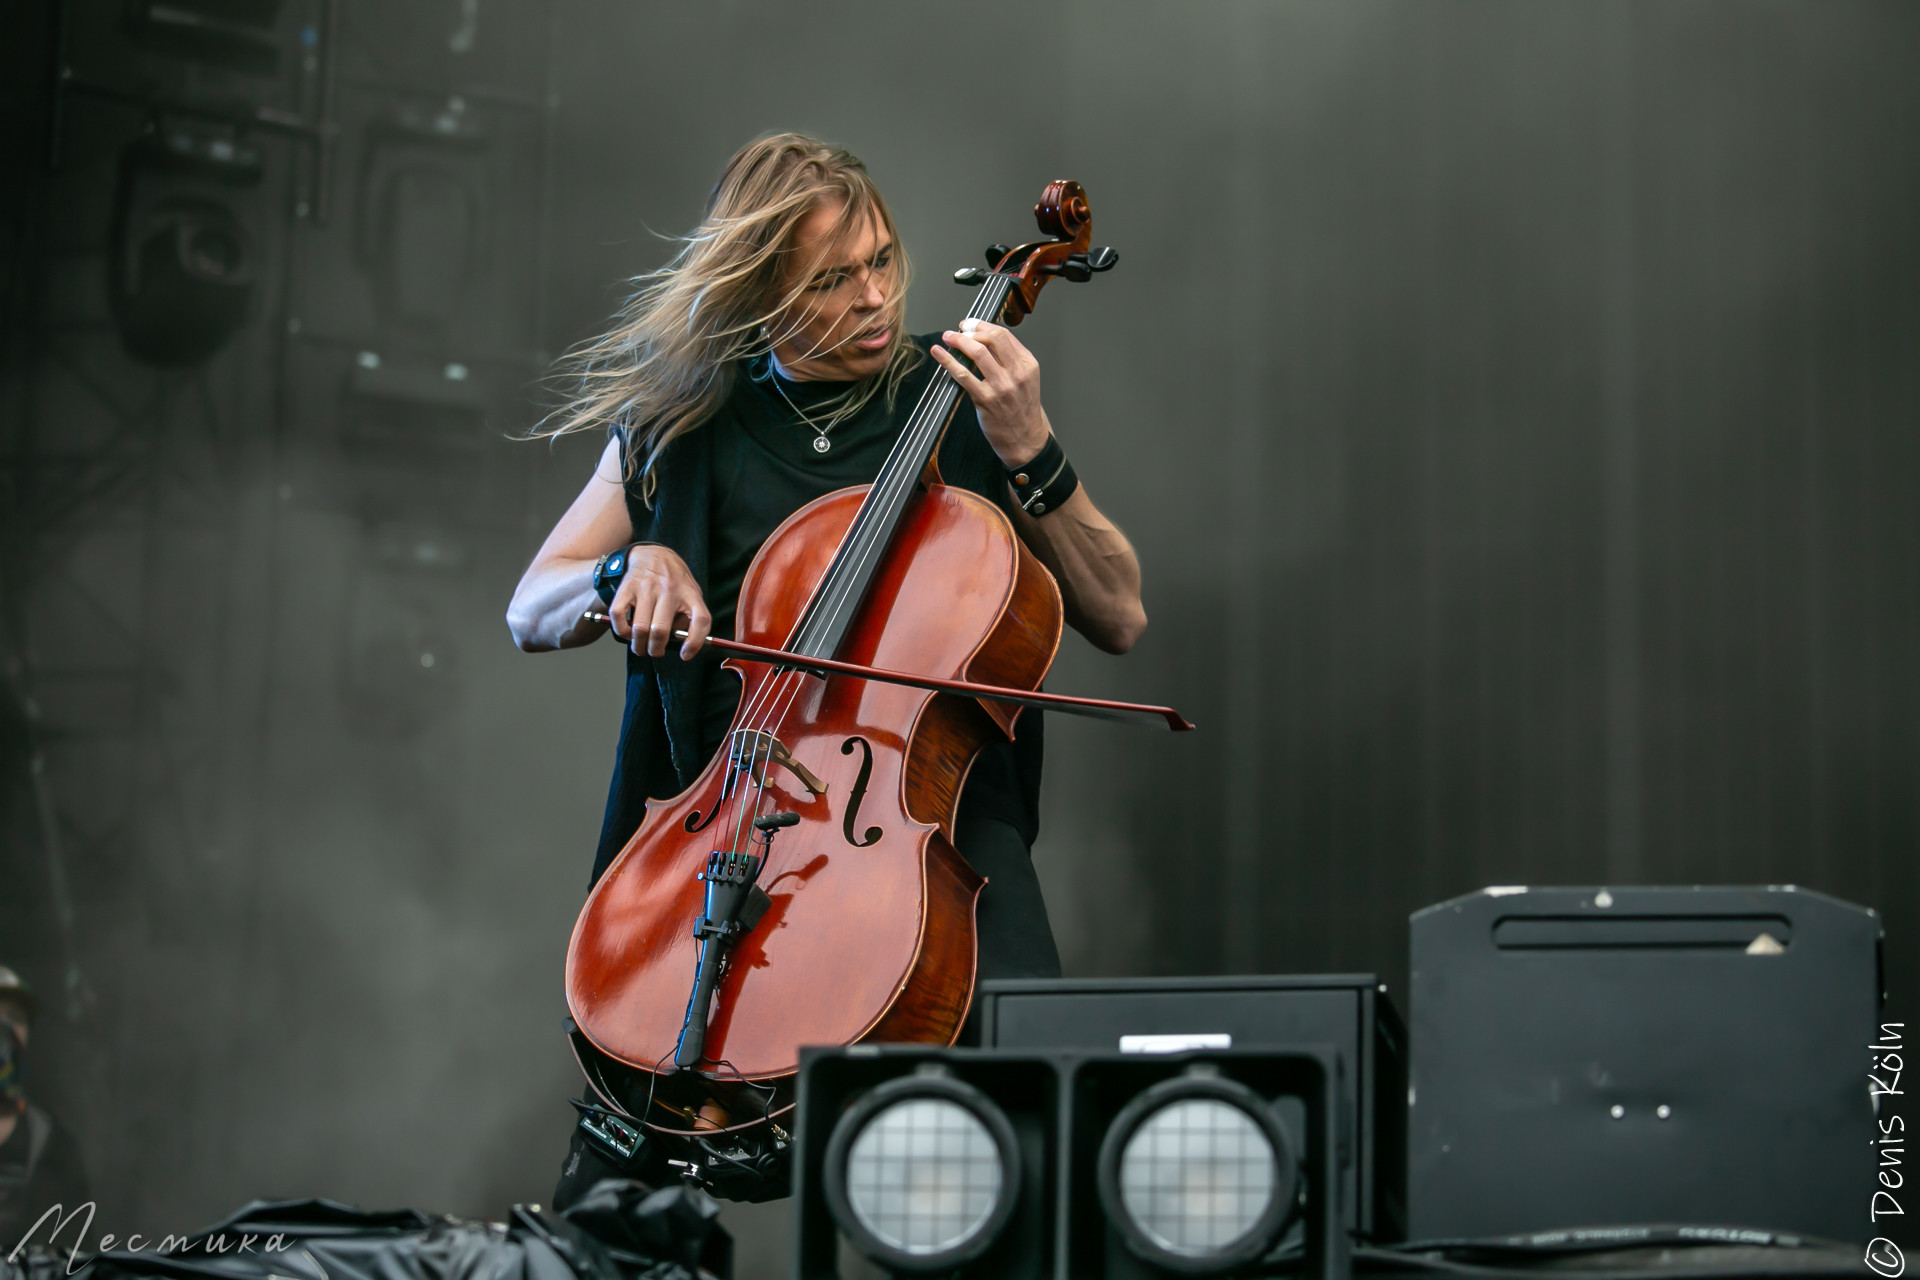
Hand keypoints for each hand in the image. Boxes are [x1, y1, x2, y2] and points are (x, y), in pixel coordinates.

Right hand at [607, 545, 711, 659]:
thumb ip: (689, 616)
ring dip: (638, 645)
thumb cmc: (674, 581)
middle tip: (655, 652)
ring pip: (640, 628)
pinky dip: (621, 630)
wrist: (653, 554)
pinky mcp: (627, 586)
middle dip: (656, 650)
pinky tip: (627, 632)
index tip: (685, 655)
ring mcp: (646, 587)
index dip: (694, 642)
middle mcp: (669, 589)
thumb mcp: (690, 593)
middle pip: (661, 630)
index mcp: (690, 593)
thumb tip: (680, 644)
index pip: (700, 620)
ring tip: (640, 647)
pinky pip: (618, 615)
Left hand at [931, 319, 1049, 467]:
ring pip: (977, 352)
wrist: (1025, 439)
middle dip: (970, 329)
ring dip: (958, 341)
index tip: (970, 324)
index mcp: (1028, 364)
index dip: (982, 325)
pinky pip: (963, 375)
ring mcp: (1001, 387)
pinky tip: (939, 354)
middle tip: (957, 329)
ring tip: (947, 337)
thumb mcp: (1027, 380)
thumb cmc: (1022, 410)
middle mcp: (1016, 373)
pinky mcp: (985, 400)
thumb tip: (984, 339)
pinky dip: (948, 361)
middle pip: (992, 338)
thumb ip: (1011, 360)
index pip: (1004, 335)